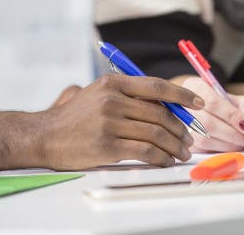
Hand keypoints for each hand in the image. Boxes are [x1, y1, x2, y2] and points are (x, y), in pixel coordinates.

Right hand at [33, 75, 204, 168]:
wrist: (44, 135)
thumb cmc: (74, 117)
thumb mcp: (98, 93)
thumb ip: (127, 94)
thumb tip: (164, 102)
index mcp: (113, 83)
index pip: (156, 86)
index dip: (181, 96)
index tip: (198, 104)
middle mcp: (113, 100)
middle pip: (160, 113)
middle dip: (180, 128)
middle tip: (189, 139)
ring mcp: (110, 123)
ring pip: (156, 133)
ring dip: (174, 145)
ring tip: (181, 153)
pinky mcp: (107, 146)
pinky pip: (145, 151)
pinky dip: (161, 157)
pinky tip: (166, 161)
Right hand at [173, 75, 243, 152]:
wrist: (205, 112)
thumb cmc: (221, 104)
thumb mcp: (235, 98)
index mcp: (195, 87)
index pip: (212, 102)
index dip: (231, 116)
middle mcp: (182, 104)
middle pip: (207, 123)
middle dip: (232, 133)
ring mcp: (180, 124)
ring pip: (203, 139)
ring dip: (227, 144)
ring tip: (242, 143)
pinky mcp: (182, 142)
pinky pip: (201, 150)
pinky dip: (219, 150)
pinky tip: (231, 147)